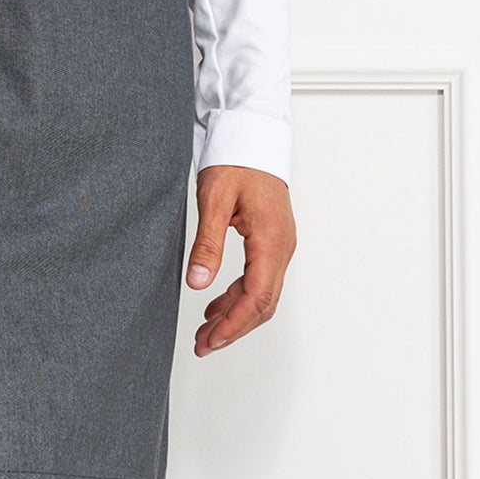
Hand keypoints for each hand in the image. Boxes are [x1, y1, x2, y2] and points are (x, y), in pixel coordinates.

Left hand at [185, 163, 295, 355]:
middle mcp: (281, 246)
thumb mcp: (214, 199)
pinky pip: (258, 278)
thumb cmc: (236, 159)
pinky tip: (215, 305)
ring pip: (261, 293)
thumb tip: (197, 283)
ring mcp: (279, 244)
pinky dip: (237, 296)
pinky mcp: (270, 240)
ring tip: (205, 332)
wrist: (252, 133)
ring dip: (234, 315)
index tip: (211, 340)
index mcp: (270, 238)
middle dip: (233, 328)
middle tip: (203, 345)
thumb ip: (208, 243)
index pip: (258, 296)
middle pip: (263, 303)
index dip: (234, 324)